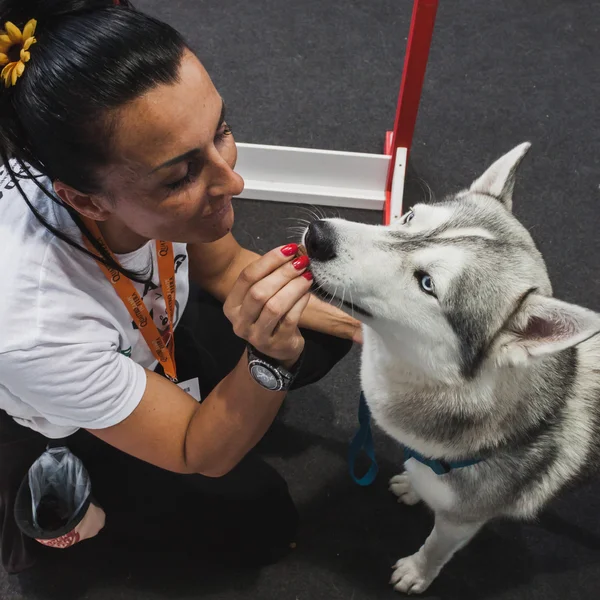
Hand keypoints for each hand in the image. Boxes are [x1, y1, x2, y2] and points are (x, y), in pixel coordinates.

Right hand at [223, 244, 311, 366]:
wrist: (278, 348)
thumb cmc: (268, 315)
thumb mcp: (262, 296)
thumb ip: (269, 276)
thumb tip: (291, 252)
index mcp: (232, 305)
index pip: (247, 277)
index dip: (269, 260)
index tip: (289, 249)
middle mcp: (240, 322)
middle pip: (259, 292)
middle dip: (283, 274)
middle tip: (301, 262)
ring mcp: (257, 336)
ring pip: (274, 307)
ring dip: (293, 287)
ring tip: (307, 275)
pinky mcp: (277, 344)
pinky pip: (289, 319)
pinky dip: (300, 303)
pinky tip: (307, 293)